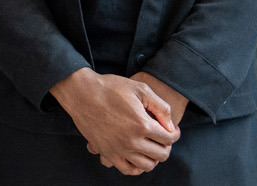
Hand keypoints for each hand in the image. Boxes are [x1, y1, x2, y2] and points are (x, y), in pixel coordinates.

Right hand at [50, 68, 178, 175]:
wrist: (82, 93)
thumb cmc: (111, 87)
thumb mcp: (141, 88)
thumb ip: (161, 107)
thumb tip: (171, 125)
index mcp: (143, 125)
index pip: (170, 139)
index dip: (174, 133)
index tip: (170, 129)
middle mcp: (132, 141)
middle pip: (162, 154)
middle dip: (166, 146)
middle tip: (161, 137)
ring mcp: (119, 149)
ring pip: (147, 165)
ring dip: (153, 157)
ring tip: (150, 146)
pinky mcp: (107, 152)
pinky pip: (128, 169)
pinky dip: (137, 167)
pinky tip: (137, 156)